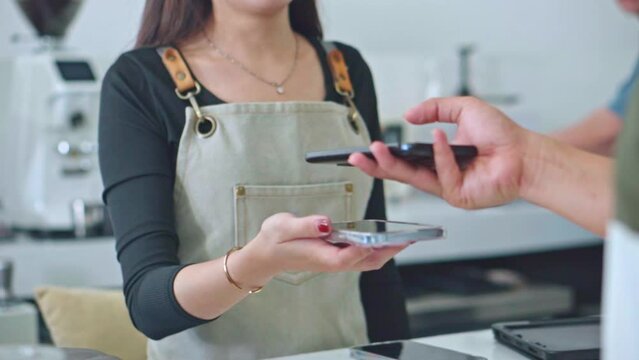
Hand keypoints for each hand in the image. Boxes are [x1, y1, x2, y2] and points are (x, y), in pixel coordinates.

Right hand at [244, 213, 407, 278]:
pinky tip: (385, 237)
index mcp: (322, 256)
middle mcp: (333, 262)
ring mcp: (336, 260)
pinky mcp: (337, 255)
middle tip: (409, 238)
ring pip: (368, 260)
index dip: (367, 247)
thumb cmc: (275, 240)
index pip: (350, 255)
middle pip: (367, 261)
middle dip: (388, 251)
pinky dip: (377, 247)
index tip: (384, 238)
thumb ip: (305, 224)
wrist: (266, 255)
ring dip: (387, 250)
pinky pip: (362, 255)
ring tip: (405, 237)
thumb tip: (326, 223)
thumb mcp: (284, 227)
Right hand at [349, 97, 530, 208]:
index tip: (366, 150)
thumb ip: (434, 108)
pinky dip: (440, 155)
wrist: (524, 152)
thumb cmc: (500, 134)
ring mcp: (447, 187)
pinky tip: (439, 138)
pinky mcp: (458, 195)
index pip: (403, 159)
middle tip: (358, 157)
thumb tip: (408, 114)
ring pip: (413, 178)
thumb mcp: (463, 108)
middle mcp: (439, 174)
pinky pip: (442, 174)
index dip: (384, 156)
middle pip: (401, 173)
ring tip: (376, 152)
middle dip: (377, 165)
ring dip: (393, 165)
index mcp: (436, 157)